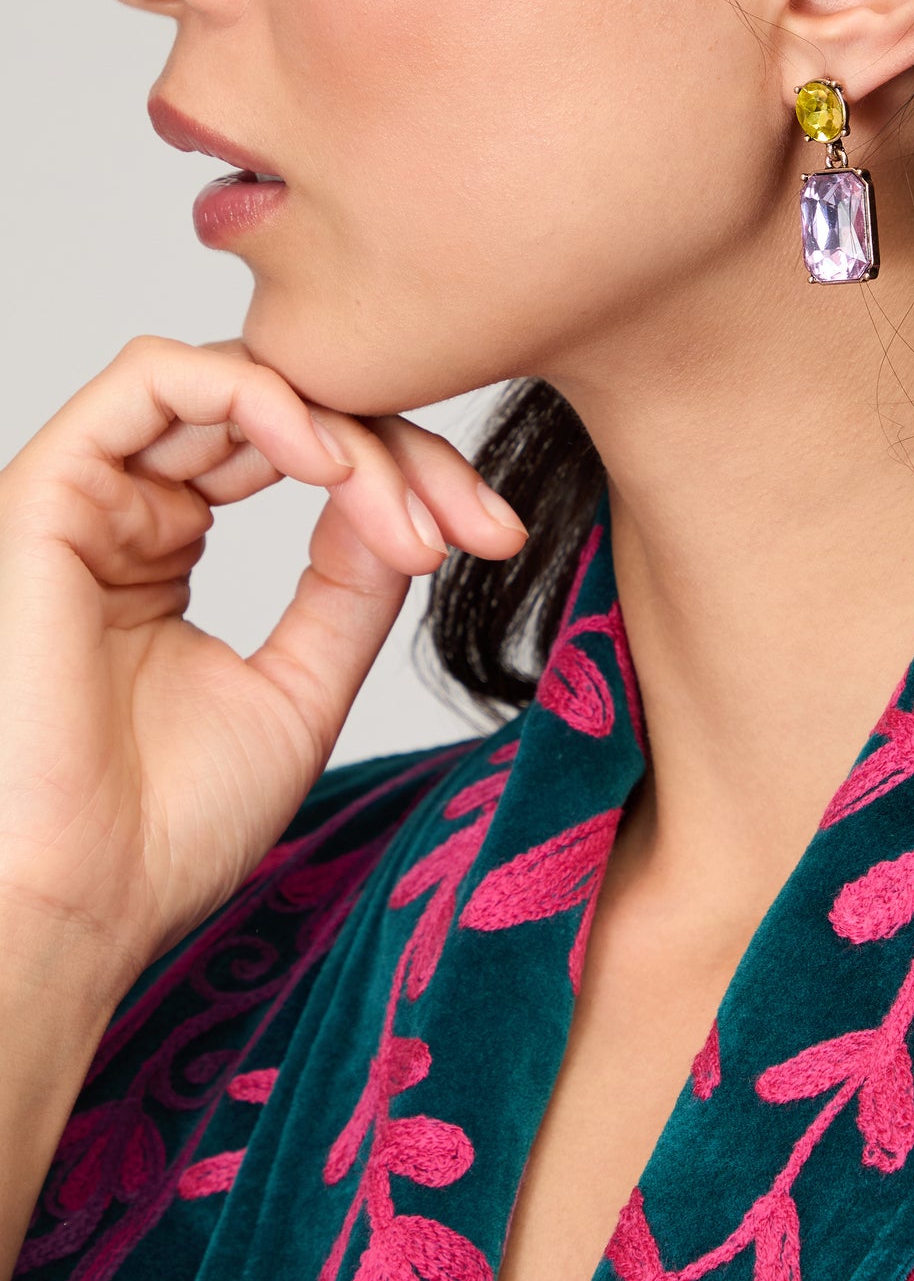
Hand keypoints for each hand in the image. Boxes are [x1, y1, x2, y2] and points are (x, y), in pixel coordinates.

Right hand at [0, 335, 526, 1008]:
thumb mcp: (300, 684)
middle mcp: (125, 510)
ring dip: (343, 428)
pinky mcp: (50, 490)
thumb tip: (402, 498)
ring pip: (236, 383)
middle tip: (475, 524)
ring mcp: (89, 496)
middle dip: (401, 451)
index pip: (304, 454)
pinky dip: (257, 393)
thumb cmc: (165, 830)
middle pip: (285, 409)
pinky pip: (154, 376)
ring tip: (403, 511)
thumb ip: (350, 583)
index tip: (495, 537)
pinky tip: (326, 461)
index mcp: (166, 551)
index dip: (410, 474)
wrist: (81, 904)